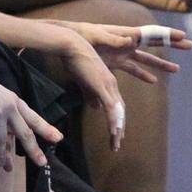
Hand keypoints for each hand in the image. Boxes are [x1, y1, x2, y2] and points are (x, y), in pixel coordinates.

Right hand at [0, 71, 62, 170]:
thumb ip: (3, 119)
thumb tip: (0, 145)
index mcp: (14, 101)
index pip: (34, 118)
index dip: (47, 129)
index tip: (58, 138)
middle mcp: (9, 107)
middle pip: (25, 134)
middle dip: (34, 150)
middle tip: (42, 163)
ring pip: (2, 143)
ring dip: (3, 157)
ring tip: (6, 167)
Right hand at [55, 30, 129, 149]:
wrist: (72, 46)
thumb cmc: (76, 60)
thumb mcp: (84, 81)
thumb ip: (90, 94)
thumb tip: (95, 108)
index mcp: (108, 83)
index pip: (116, 106)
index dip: (117, 121)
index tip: (115, 135)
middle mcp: (112, 85)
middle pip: (120, 111)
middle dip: (119, 130)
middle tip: (116, 146)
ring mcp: (108, 85)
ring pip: (117, 111)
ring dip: (117, 130)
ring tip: (116, 145)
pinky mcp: (102, 85)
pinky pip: (110, 106)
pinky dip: (113, 120)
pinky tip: (114, 132)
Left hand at [60, 19, 190, 85]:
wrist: (68, 40)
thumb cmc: (82, 34)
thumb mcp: (97, 35)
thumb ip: (113, 39)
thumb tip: (130, 40)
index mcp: (126, 34)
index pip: (152, 33)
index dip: (168, 34)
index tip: (184, 35)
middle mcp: (128, 42)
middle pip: (155, 44)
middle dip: (172, 44)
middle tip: (190, 45)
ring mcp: (122, 53)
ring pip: (146, 59)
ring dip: (161, 63)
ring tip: (177, 69)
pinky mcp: (115, 62)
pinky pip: (133, 69)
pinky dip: (143, 74)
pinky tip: (153, 81)